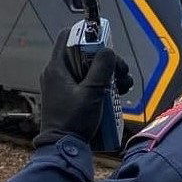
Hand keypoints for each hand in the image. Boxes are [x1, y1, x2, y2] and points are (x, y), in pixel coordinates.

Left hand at [35, 29, 133, 145]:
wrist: (63, 147)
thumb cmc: (74, 120)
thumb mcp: (92, 93)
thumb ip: (101, 69)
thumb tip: (108, 50)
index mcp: (57, 68)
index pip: (68, 37)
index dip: (87, 35)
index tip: (105, 43)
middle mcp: (58, 73)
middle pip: (84, 54)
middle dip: (107, 60)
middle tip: (122, 72)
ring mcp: (63, 85)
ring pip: (89, 68)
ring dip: (109, 73)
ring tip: (124, 86)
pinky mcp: (70, 96)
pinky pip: (87, 81)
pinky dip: (102, 84)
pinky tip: (117, 93)